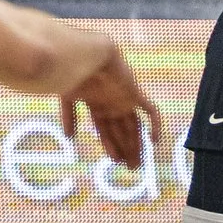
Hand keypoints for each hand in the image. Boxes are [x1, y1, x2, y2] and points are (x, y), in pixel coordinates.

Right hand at [60, 41, 161, 170]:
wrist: (87, 53)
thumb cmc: (72, 72)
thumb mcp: (67, 97)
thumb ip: (69, 116)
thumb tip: (68, 138)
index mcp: (96, 104)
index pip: (105, 129)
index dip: (111, 145)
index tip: (114, 161)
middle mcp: (112, 104)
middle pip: (121, 130)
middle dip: (126, 149)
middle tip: (131, 169)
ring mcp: (124, 99)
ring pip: (134, 126)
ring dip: (136, 144)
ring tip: (138, 163)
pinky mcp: (135, 93)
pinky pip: (150, 110)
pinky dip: (155, 125)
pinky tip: (156, 141)